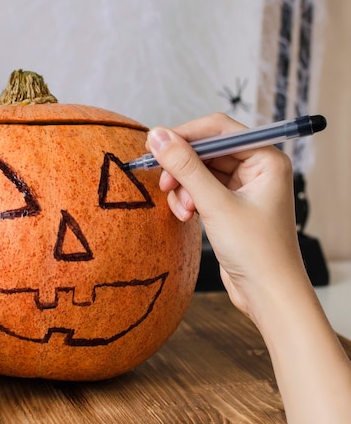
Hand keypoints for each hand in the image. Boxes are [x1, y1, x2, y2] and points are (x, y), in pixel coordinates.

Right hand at [145, 113, 302, 319]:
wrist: (268, 294)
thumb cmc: (257, 251)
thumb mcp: (215, 204)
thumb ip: (185, 167)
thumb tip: (158, 136)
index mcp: (265, 159)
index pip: (219, 129)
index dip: (185, 134)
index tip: (155, 144)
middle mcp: (255, 168)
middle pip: (205, 150)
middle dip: (182, 168)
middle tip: (163, 182)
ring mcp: (242, 187)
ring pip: (198, 171)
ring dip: (183, 187)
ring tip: (183, 210)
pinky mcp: (229, 204)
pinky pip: (199, 189)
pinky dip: (187, 200)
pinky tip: (187, 216)